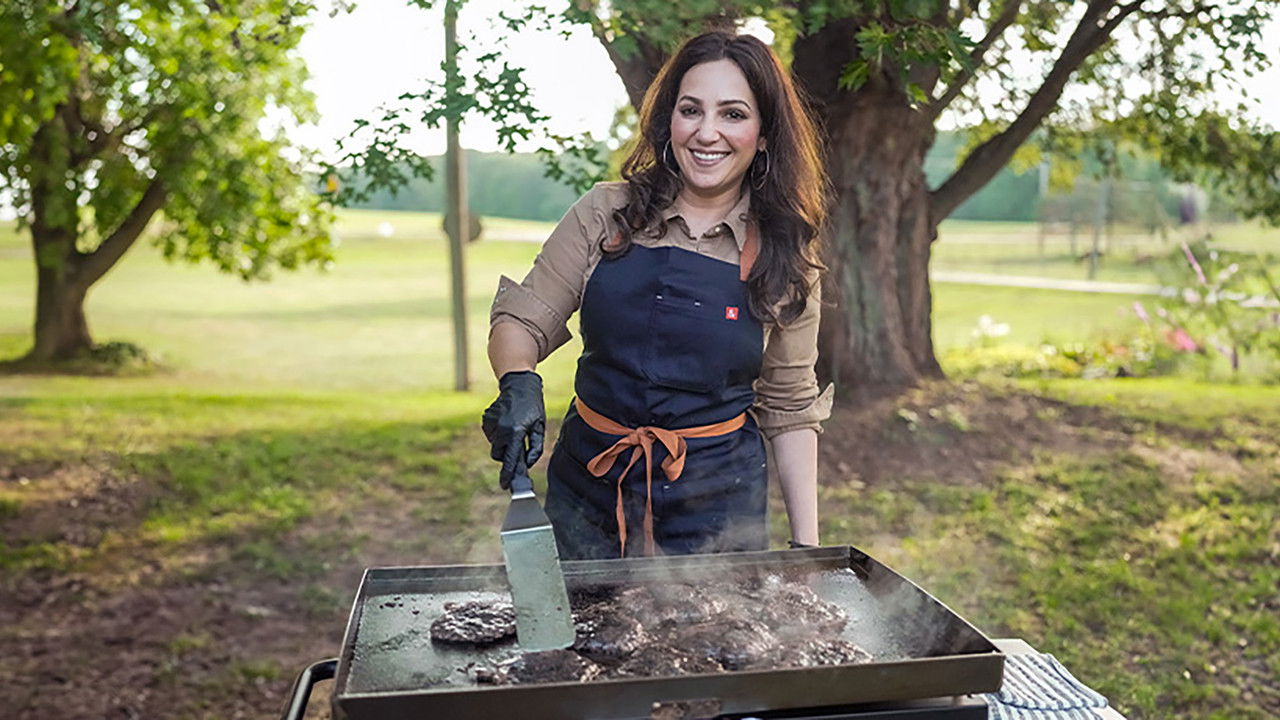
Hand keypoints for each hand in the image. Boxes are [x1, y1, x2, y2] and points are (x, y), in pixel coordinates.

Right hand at [481, 370, 545, 489]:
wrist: (518, 384)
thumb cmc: (533, 406)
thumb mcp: (539, 426)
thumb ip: (534, 447)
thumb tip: (526, 463)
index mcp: (515, 431)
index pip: (510, 459)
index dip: (508, 475)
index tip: (506, 486)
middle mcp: (500, 429)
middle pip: (499, 455)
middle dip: (507, 455)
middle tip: (517, 443)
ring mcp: (491, 424)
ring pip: (495, 445)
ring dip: (503, 443)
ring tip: (514, 427)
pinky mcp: (486, 420)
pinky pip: (491, 435)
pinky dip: (498, 434)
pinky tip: (507, 421)